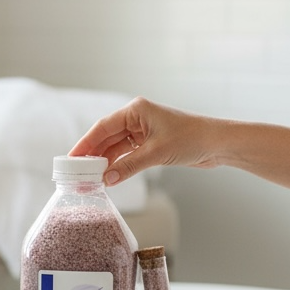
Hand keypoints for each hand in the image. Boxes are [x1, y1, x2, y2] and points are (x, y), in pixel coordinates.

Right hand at [70, 98, 221, 185]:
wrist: (218, 144)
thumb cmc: (192, 138)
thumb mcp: (157, 153)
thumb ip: (129, 166)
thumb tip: (106, 179)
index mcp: (135, 110)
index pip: (102, 127)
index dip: (85, 143)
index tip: (71, 158)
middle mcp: (136, 118)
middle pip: (106, 137)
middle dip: (92, 155)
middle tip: (76, 172)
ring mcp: (142, 131)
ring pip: (115, 147)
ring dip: (104, 162)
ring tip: (89, 178)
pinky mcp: (149, 144)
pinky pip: (126, 154)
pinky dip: (117, 165)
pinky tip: (108, 176)